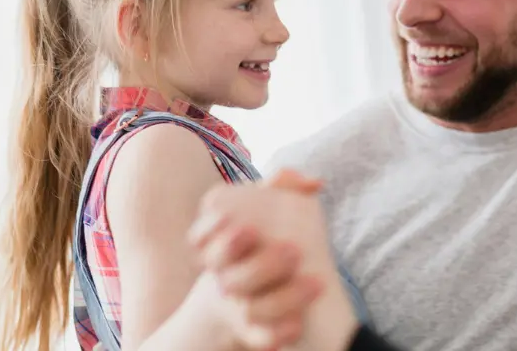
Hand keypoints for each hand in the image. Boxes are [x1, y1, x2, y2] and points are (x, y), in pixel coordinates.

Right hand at [190, 170, 360, 350]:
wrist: (250, 294)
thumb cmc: (260, 242)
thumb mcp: (266, 210)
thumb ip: (284, 187)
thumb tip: (315, 182)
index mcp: (216, 246)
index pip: (201, 239)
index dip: (218, 234)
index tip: (249, 229)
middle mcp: (223, 278)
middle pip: (230, 276)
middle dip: (261, 265)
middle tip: (293, 252)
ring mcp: (237, 306)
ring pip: (250, 308)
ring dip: (284, 297)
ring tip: (315, 284)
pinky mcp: (252, 332)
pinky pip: (260, 338)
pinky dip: (277, 333)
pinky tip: (298, 324)